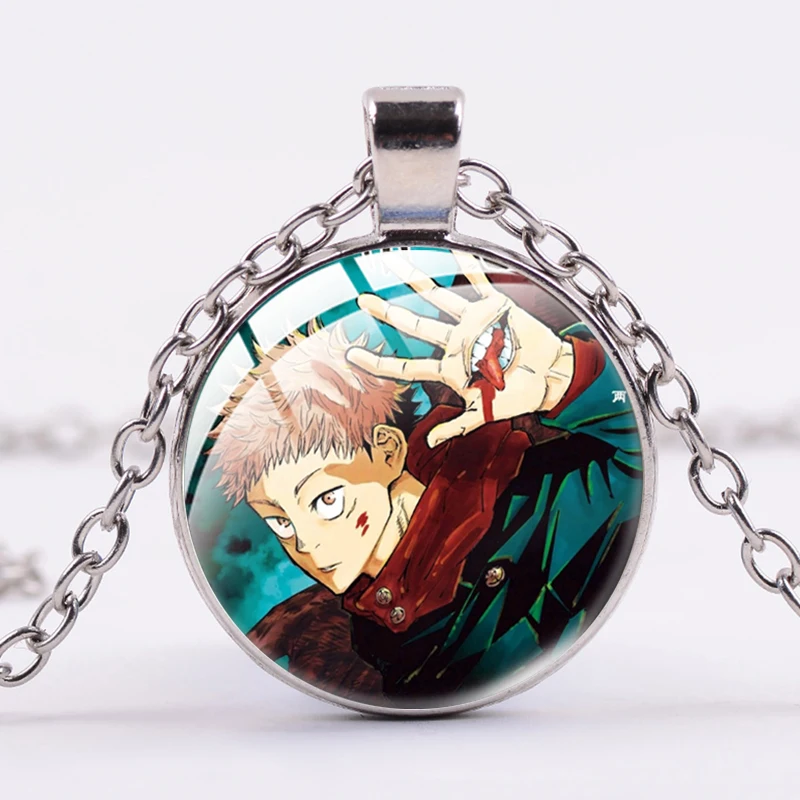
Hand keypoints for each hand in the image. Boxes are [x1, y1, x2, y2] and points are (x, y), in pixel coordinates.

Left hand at [345, 250, 575, 447]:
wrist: (552, 377)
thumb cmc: (520, 396)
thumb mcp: (485, 414)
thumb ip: (457, 426)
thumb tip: (431, 441)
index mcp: (449, 367)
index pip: (406, 364)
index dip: (378, 361)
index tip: (352, 354)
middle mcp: (455, 341)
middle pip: (413, 325)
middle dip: (387, 312)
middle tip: (362, 299)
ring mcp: (473, 323)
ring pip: (438, 297)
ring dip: (417, 280)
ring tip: (396, 263)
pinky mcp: (496, 307)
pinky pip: (479, 282)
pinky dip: (468, 267)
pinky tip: (452, 250)